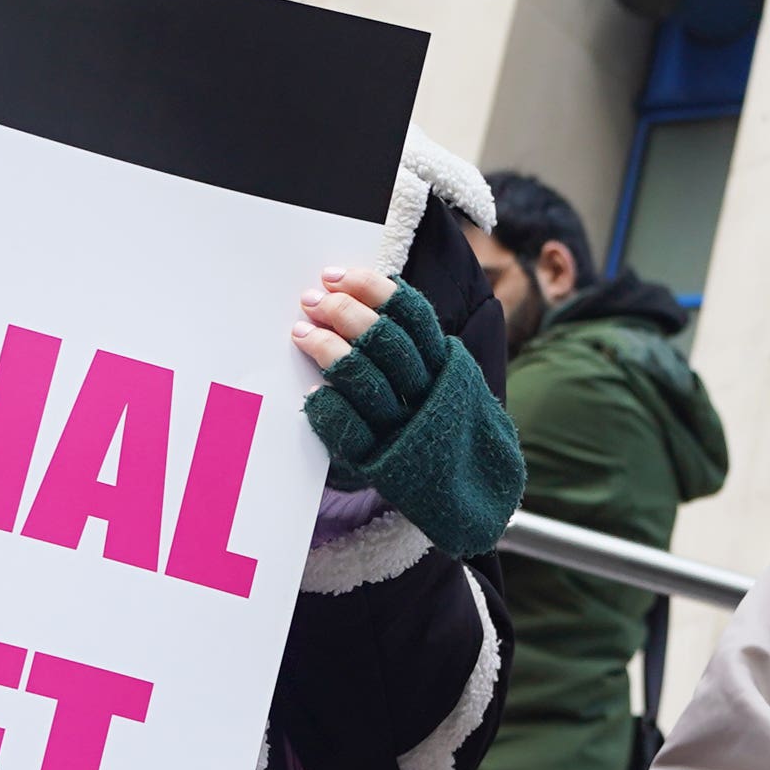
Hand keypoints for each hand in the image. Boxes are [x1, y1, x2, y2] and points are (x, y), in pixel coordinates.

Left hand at [301, 266, 523, 559]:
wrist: (467, 494)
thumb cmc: (439, 422)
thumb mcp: (443, 379)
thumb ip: (413, 344)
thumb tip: (354, 293)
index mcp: (446, 367)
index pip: (412, 316)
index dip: (372, 289)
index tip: (337, 275)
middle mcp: (429, 396)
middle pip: (388, 344)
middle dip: (346, 314)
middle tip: (313, 300)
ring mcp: (405, 430)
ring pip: (367, 381)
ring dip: (329, 351)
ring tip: (301, 332)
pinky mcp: (380, 462)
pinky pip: (349, 430)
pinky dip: (328, 407)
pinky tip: (312, 392)